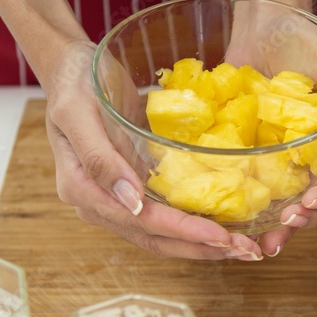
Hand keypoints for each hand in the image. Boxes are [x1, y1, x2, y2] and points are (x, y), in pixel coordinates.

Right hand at [41, 41, 264, 260]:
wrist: (72, 66)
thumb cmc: (74, 83)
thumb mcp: (78, 113)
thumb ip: (99, 158)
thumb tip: (130, 201)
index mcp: (82, 189)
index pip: (139, 222)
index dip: (181, 232)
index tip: (220, 236)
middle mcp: (99, 203)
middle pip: (154, 238)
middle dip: (200, 247)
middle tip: (245, 250)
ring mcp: (116, 198)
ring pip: (162, 234)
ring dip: (202, 243)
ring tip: (242, 246)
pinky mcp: (134, 187)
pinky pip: (165, 214)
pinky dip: (195, 223)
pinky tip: (225, 224)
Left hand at [224, 0, 316, 255]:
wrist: (263, 17)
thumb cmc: (311, 35)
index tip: (309, 205)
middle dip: (307, 220)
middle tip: (284, 229)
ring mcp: (290, 154)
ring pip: (294, 200)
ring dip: (282, 225)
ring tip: (264, 241)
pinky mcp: (259, 150)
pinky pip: (259, 183)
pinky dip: (254, 206)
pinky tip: (241, 222)